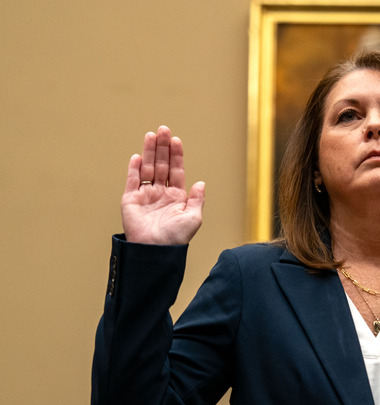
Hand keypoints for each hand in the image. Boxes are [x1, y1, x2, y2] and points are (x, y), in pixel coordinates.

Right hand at [121, 126, 205, 244]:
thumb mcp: (193, 218)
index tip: (176, 140)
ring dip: (149, 152)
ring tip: (152, 135)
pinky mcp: (130, 200)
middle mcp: (160, 193)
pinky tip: (138, 156)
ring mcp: (145, 195)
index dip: (176, 155)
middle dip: (163, 147)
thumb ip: (197, 200)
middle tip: (164, 130)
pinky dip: (134, 168)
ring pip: (147, 168)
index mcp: (176, 197)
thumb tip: (201, 183)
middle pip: (161, 165)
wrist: (155, 251)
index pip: (176, 170)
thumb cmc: (176, 238)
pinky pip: (132, 181)